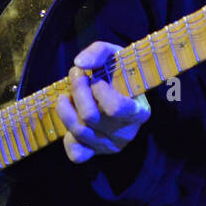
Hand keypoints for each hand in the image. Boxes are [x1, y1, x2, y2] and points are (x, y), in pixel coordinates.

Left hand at [55, 41, 150, 163]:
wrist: (119, 91)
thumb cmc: (118, 73)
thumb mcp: (114, 55)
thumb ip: (98, 51)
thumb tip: (80, 63)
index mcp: (139, 111)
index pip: (115, 108)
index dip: (98, 90)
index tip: (96, 78)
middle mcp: (127, 133)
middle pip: (90, 117)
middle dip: (77, 91)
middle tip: (76, 76)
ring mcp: (111, 146)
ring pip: (78, 131)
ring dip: (66, 107)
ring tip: (68, 94)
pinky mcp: (95, 153)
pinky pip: (76, 154)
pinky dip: (68, 137)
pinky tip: (73, 119)